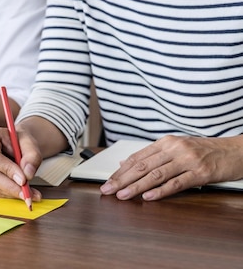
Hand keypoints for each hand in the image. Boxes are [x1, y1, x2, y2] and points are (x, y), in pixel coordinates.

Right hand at [0, 127, 42, 201]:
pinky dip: (9, 193)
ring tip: (30, 194)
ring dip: (11, 192)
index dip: (7, 170)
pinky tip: (21, 192)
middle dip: (10, 186)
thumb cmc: (20, 140)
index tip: (23, 180)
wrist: (15, 144)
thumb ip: (32, 157)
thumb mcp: (30, 143)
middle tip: (28, 193)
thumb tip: (27, 174)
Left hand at [100, 135, 242, 200]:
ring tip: (122, 195)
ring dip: (136, 187)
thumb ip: (151, 155)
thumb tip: (124, 163)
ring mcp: (187, 160)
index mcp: (165, 142)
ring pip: (156, 175)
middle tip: (108, 190)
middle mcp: (174, 149)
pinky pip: (176, 183)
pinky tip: (148, 198)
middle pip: (142, 166)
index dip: (120, 171)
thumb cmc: (204, 151)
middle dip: (122, 179)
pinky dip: (160, 191)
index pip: (137, 158)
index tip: (108, 181)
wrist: (235, 151)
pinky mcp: (200, 173)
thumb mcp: (176, 148)